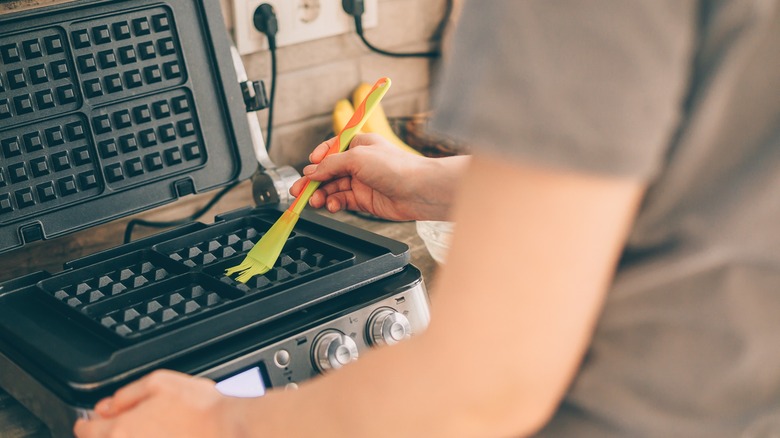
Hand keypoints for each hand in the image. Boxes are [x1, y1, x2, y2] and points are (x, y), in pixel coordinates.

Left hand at [73, 370, 241, 437]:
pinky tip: (163, 434)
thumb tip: (108, 405)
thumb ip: (128, 393)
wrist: (229, 431)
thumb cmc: (200, 409)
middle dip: (105, 433)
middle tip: (122, 424)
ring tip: (147, 428)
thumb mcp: (160, 382)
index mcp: (120, 430)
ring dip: (127, 437)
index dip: (87, 421)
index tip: (93, 420)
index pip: (85, 430)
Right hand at [290, 133, 466, 220]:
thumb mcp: (357, 158)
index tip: (307, 168)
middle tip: (298, 191)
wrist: (418, 190)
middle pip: (328, 171)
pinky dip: (333, 203)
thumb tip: (311, 171)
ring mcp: (361, 182)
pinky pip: (342, 201)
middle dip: (312, 181)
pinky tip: (330, 205)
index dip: (317, 159)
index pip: (330, 150)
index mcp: (358, 145)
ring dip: (321, 194)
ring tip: (314, 201)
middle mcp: (359, 163)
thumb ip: (331, 165)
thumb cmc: (396, 167)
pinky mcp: (364, 200)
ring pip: (332, 188)